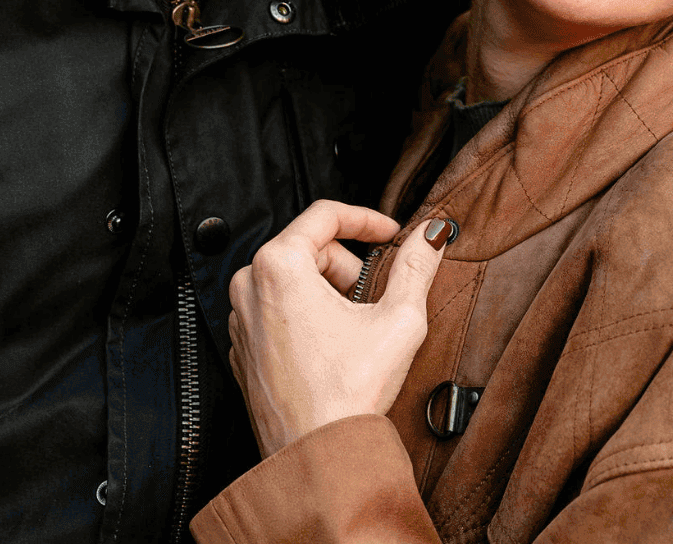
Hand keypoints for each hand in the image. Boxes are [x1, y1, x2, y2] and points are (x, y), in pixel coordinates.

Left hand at [227, 200, 449, 457]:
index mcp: (278, 265)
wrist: (317, 458)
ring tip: (355, 324)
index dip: (367, 218)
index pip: (325, 214)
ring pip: (291, 278)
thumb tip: (432, 233)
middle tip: (375, 294)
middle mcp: (248, 286)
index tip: (392, 233)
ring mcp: (240, 319)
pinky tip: (332, 345)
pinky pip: (276, 309)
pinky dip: (306, 313)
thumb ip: (418, 264)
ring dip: (327, 288)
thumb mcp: (400, 318)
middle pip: (308, 246)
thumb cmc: (349, 393)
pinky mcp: (243, 348)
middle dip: (348, 263)